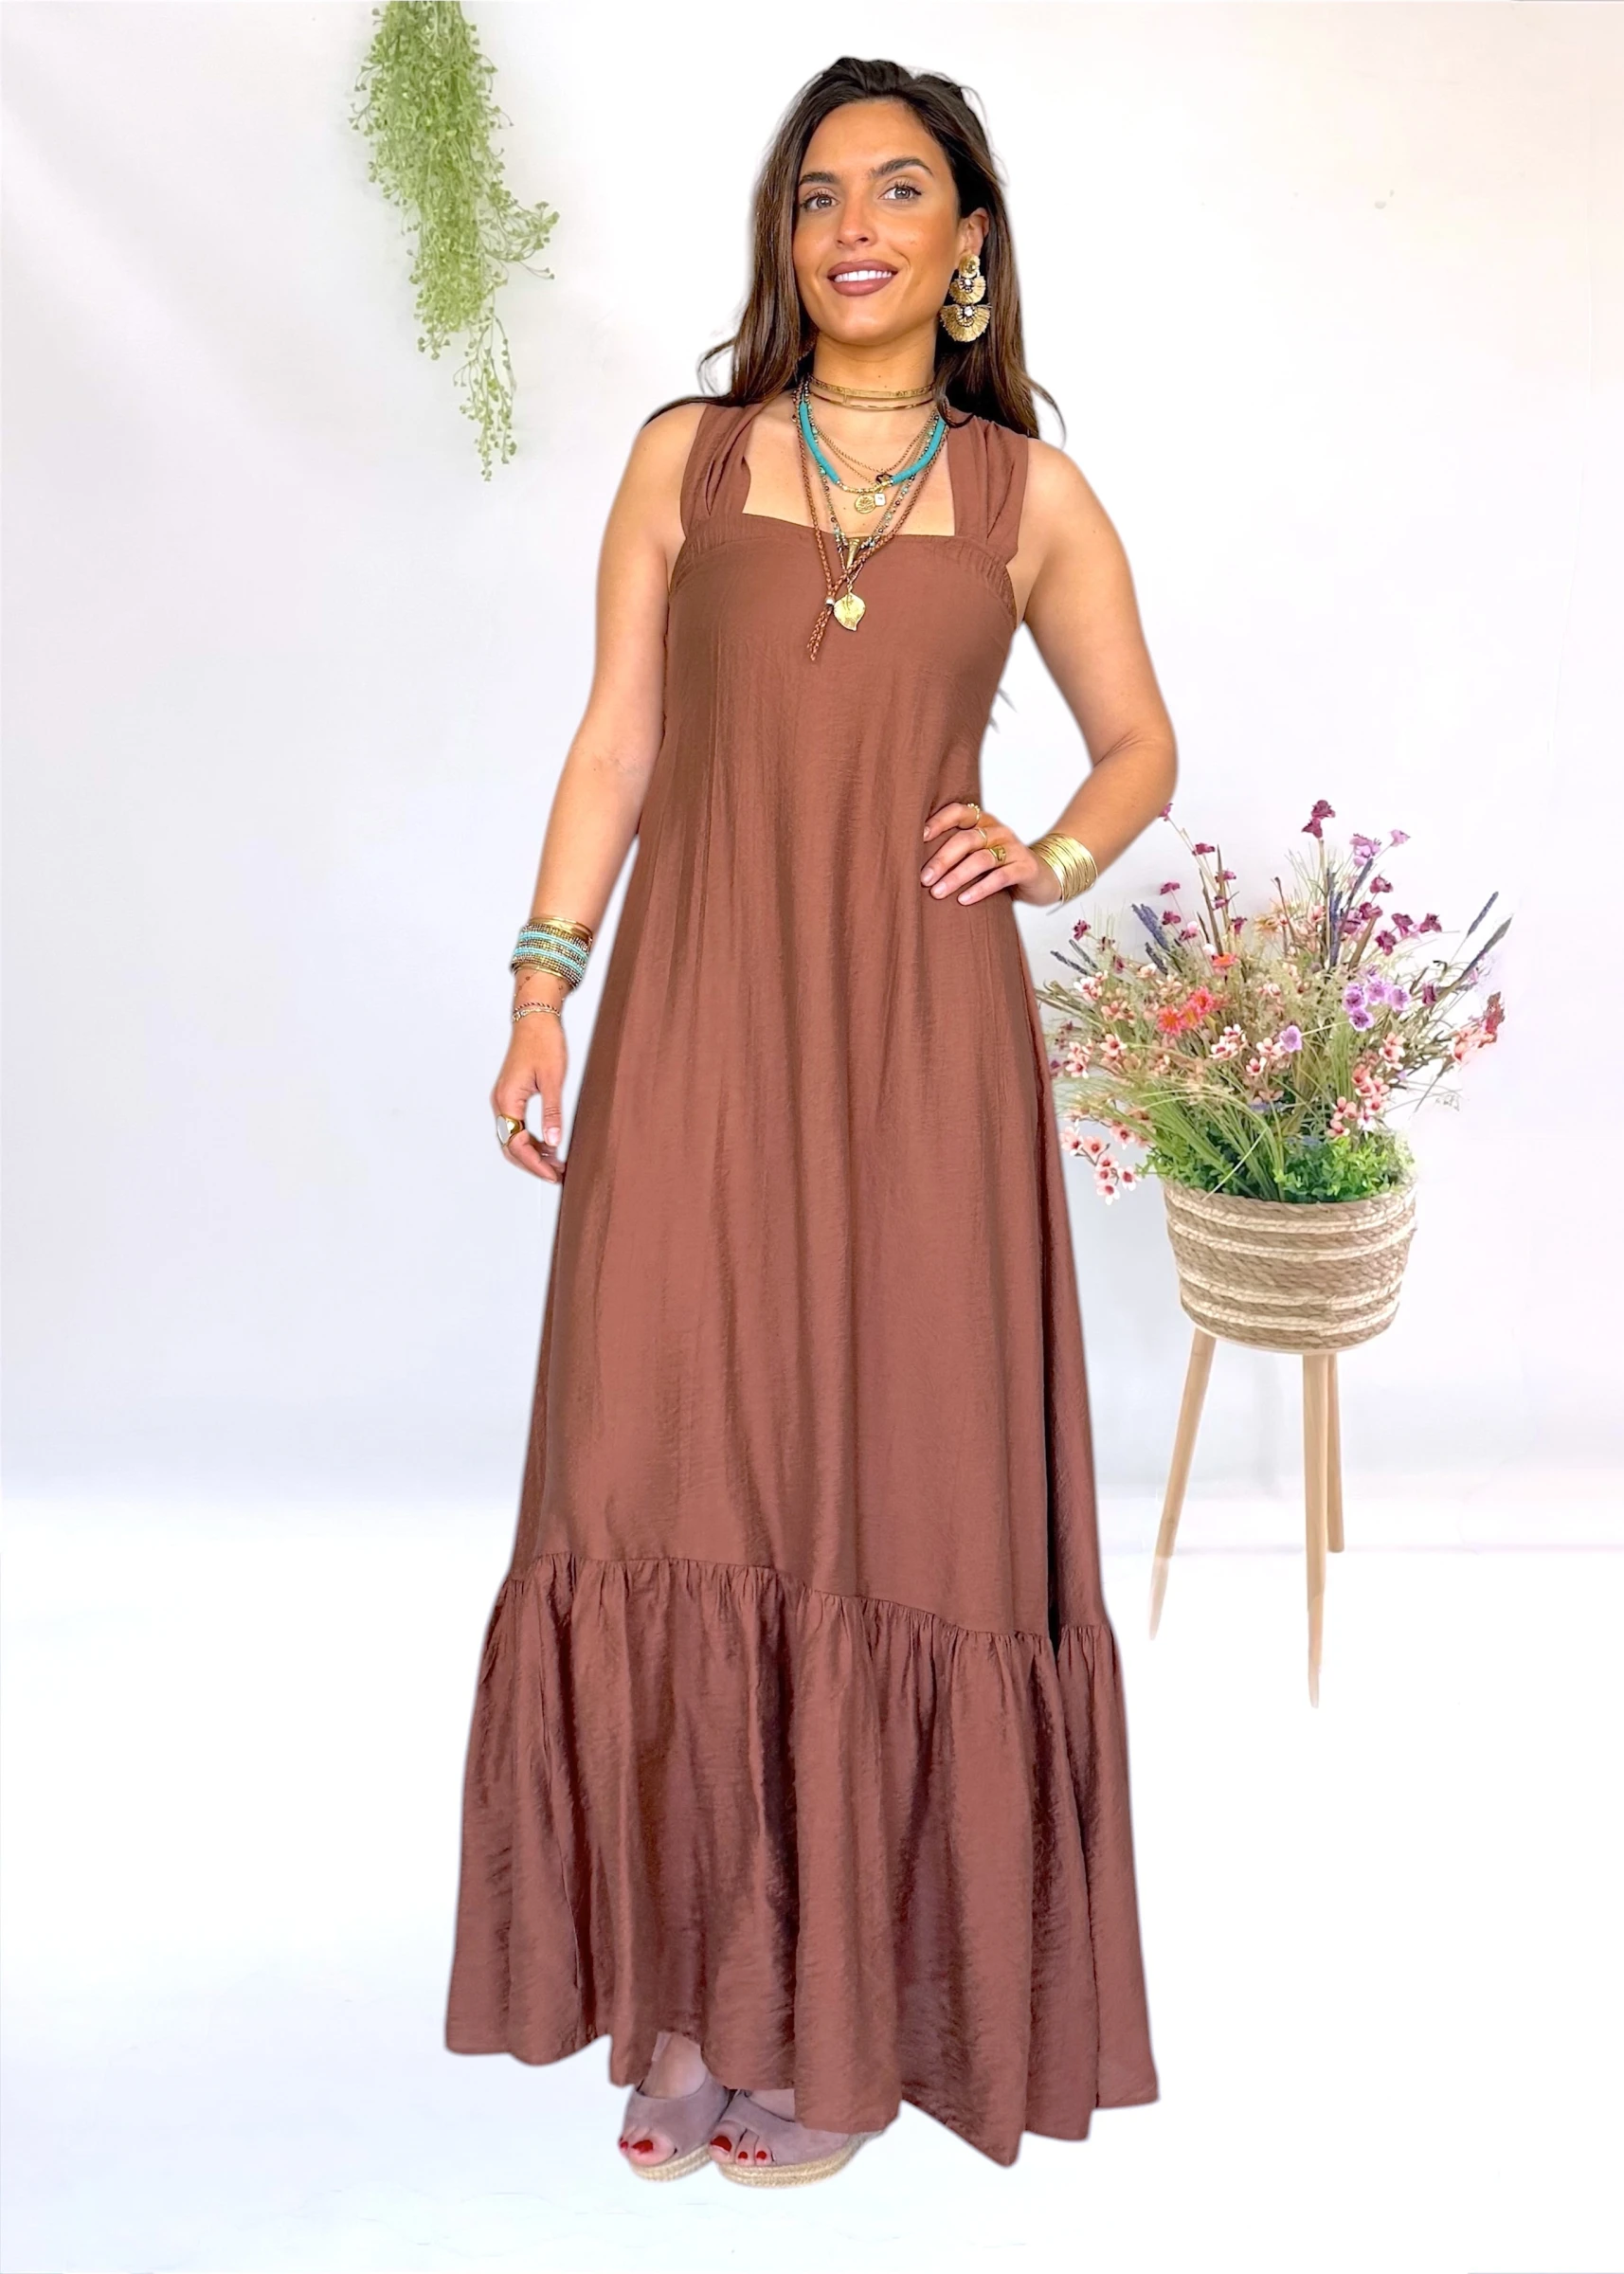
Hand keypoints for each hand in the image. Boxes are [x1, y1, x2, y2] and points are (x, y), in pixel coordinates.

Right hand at [492, 1013, 568, 1183]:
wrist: (535, 1018)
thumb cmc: (543, 1042)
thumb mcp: (553, 1079)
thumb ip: (552, 1113)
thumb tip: (554, 1143)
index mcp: (507, 1100)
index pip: (516, 1144)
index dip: (535, 1164)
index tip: (553, 1174)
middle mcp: (500, 1102)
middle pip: (510, 1147)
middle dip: (532, 1164)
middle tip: (557, 1175)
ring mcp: (503, 1100)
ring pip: (512, 1138)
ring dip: (532, 1154)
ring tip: (556, 1164)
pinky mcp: (510, 1096)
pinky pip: (516, 1126)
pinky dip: (531, 1140)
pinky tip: (549, 1145)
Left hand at [919, 800, 1062, 908]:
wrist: (1043, 878)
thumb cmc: (1002, 866)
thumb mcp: (979, 854)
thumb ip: (957, 852)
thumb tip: (917, 864)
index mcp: (984, 822)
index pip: (959, 812)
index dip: (939, 821)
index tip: (919, 836)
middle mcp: (998, 831)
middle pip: (966, 839)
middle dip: (942, 859)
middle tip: (923, 878)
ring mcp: (1014, 848)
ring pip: (981, 859)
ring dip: (956, 876)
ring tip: (937, 892)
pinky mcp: (1025, 868)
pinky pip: (1000, 877)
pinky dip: (980, 888)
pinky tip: (964, 900)